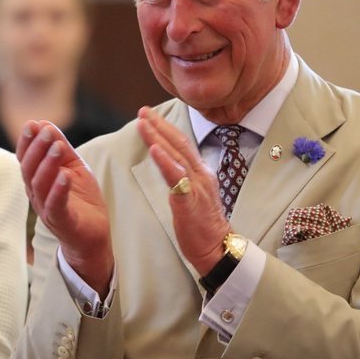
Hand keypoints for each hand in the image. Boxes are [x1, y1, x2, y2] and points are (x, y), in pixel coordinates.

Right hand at [17, 121, 113, 295]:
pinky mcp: (61, 221)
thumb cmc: (81, 200)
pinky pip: (56, 205)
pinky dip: (59, 190)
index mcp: (37, 179)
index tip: (32, 124)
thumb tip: (44, 123)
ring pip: (40, 185)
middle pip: (29, 169)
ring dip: (47, 164)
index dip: (27, 141)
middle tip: (46, 132)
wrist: (93, 234)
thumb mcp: (73, 167)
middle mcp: (37, 194)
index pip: (25, 158)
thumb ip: (60, 147)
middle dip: (36, 148)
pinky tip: (64, 176)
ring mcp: (47, 208)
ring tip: (57, 147)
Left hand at [137, 107, 229, 274]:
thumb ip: (183, 178)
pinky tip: (155, 149)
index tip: (150, 116)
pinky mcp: (191, 200)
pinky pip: (177, 178)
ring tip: (143, 122)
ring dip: (158, 136)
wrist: (217, 248)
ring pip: (176, 155)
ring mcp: (197, 186)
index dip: (166, 128)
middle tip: (142, 110)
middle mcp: (201, 174)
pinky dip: (165, 161)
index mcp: (201, 172)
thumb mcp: (193, 195)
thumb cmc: (202, 225)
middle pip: (178, 143)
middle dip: (159, 124)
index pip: (182, 144)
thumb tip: (170, 165)